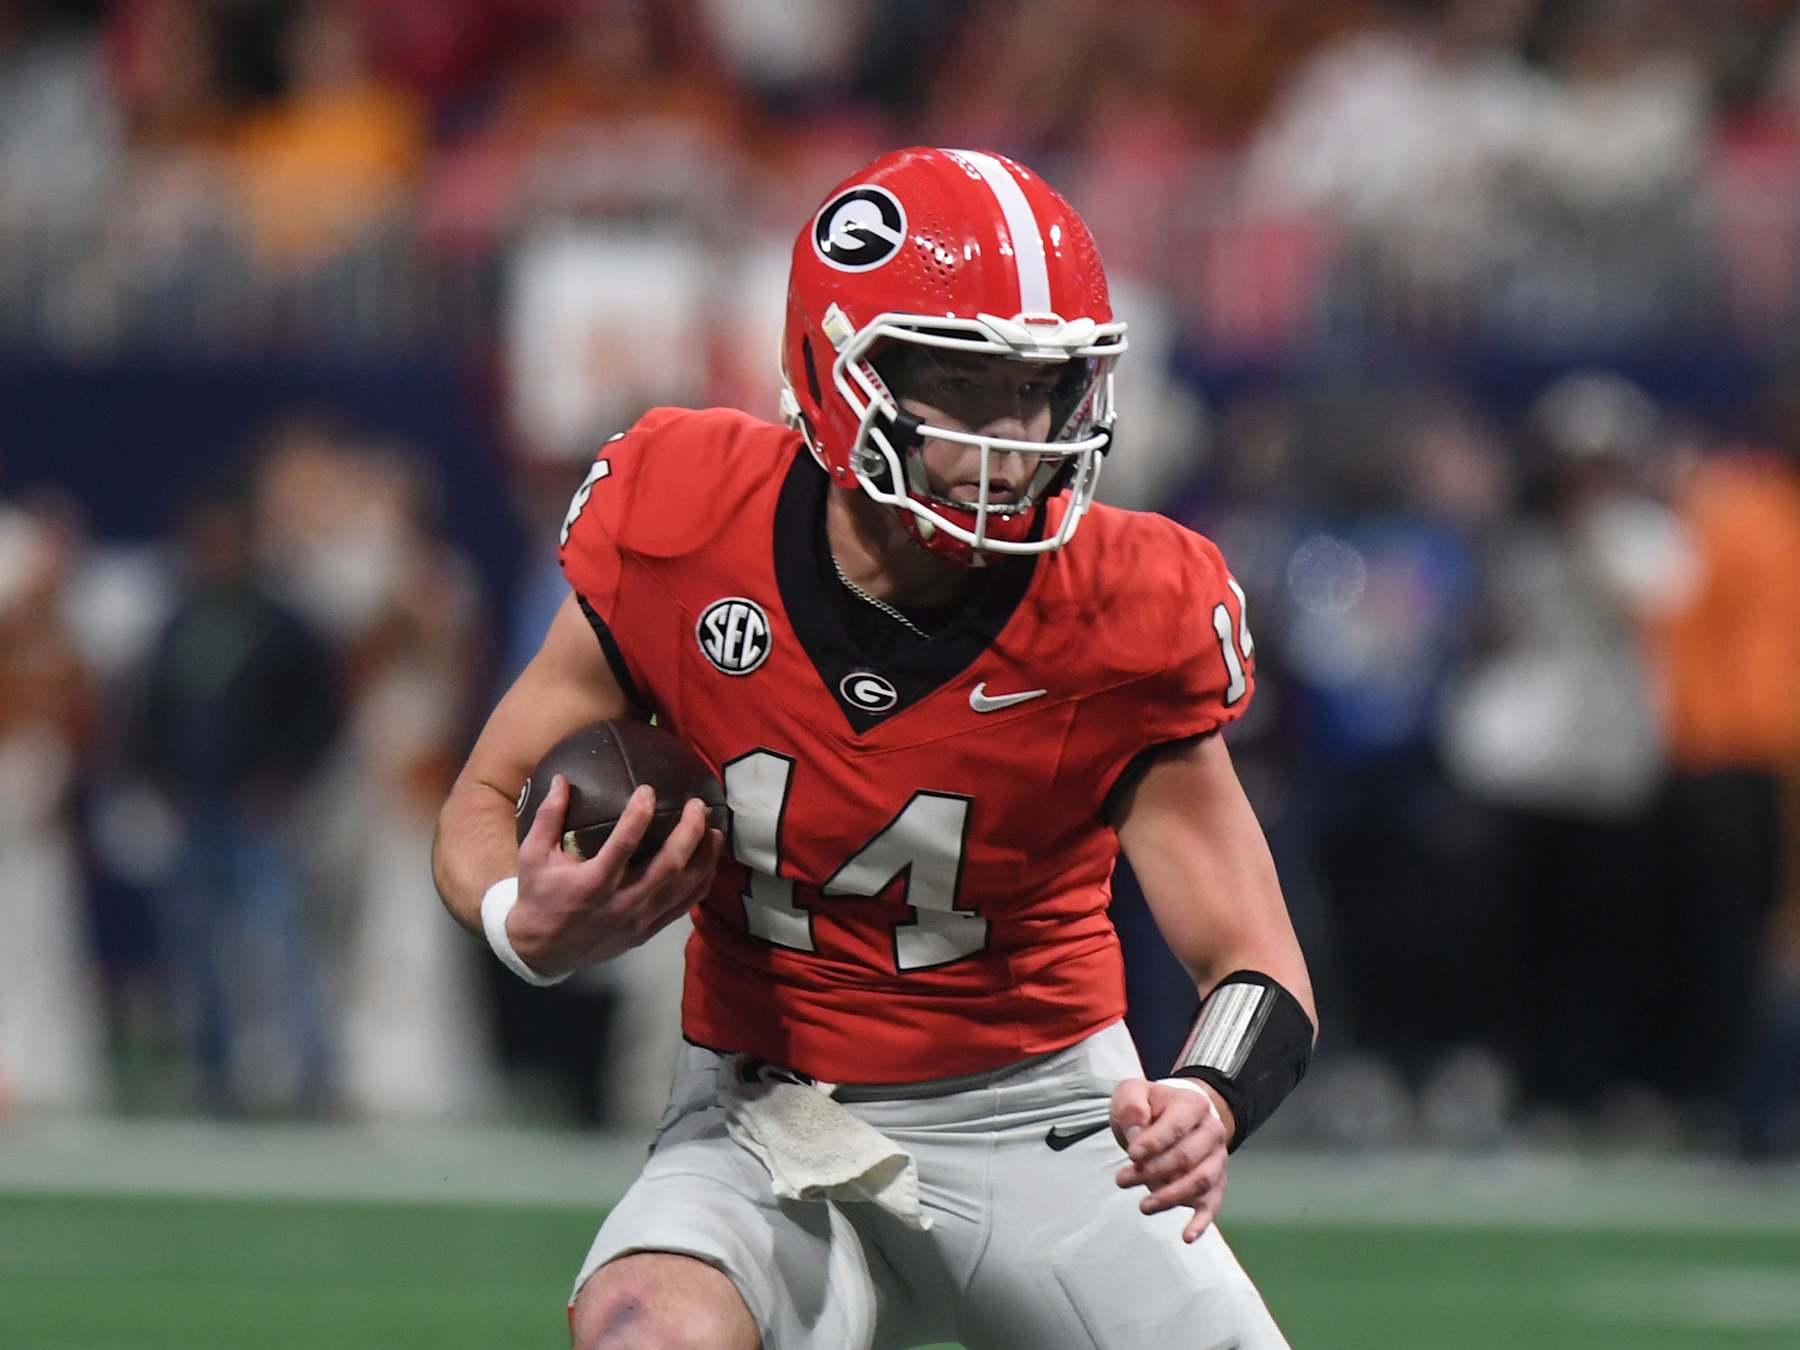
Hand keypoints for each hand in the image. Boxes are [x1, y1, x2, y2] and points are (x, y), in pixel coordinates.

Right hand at [509, 775, 723, 975]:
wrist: (543, 950)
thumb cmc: (539, 896)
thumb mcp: (533, 856)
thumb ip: (548, 817)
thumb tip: (561, 779)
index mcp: (592, 884)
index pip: (623, 846)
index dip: (638, 816)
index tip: (648, 790)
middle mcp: (621, 904)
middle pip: (668, 867)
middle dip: (690, 833)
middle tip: (698, 806)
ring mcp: (638, 920)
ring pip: (685, 888)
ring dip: (705, 857)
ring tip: (716, 830)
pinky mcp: (648, 931)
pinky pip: (685, 906)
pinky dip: (702, 882)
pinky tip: (710, 861)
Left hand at [1110, 1077, 1230, 1242]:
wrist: (1170, 1116)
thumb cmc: (1149, 1106)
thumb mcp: (1132, 1093)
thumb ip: (1131, 1106)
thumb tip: (1137, 1133)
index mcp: (1194, 1104)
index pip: (1177, 1126)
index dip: (1154, 1143)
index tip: (1131, 1155)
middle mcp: (1213, 1131)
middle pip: (1187, 1157)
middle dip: (1153, 1172)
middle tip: (1122, 1179)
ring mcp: (1217, 1159)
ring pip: (1200, 1182)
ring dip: (1169, 1197)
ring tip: (1142, 1206)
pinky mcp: (1215, 1183)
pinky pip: (1213, 1204)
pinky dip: (1202, 1222)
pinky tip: (1187, 1236)